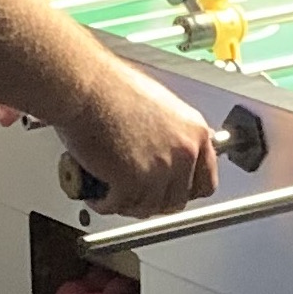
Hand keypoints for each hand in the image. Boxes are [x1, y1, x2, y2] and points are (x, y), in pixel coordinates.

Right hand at [59, 60, 217, 217]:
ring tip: (112, 193)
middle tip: (135, 195)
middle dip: (153, 201)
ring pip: (148, 207)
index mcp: (194, 132)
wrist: (87, 86)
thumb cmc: (112, 87)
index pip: (205, 182)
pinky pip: (119, 206)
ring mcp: (160, 169)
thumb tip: (170, 149)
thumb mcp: (160, 105)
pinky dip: (105, 204)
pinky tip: (97, 195)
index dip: (184, 191)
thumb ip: (173, 133)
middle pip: (177, 200)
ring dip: (128, 205)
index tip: (170, 192)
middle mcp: (184, 152)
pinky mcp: (131, 182)